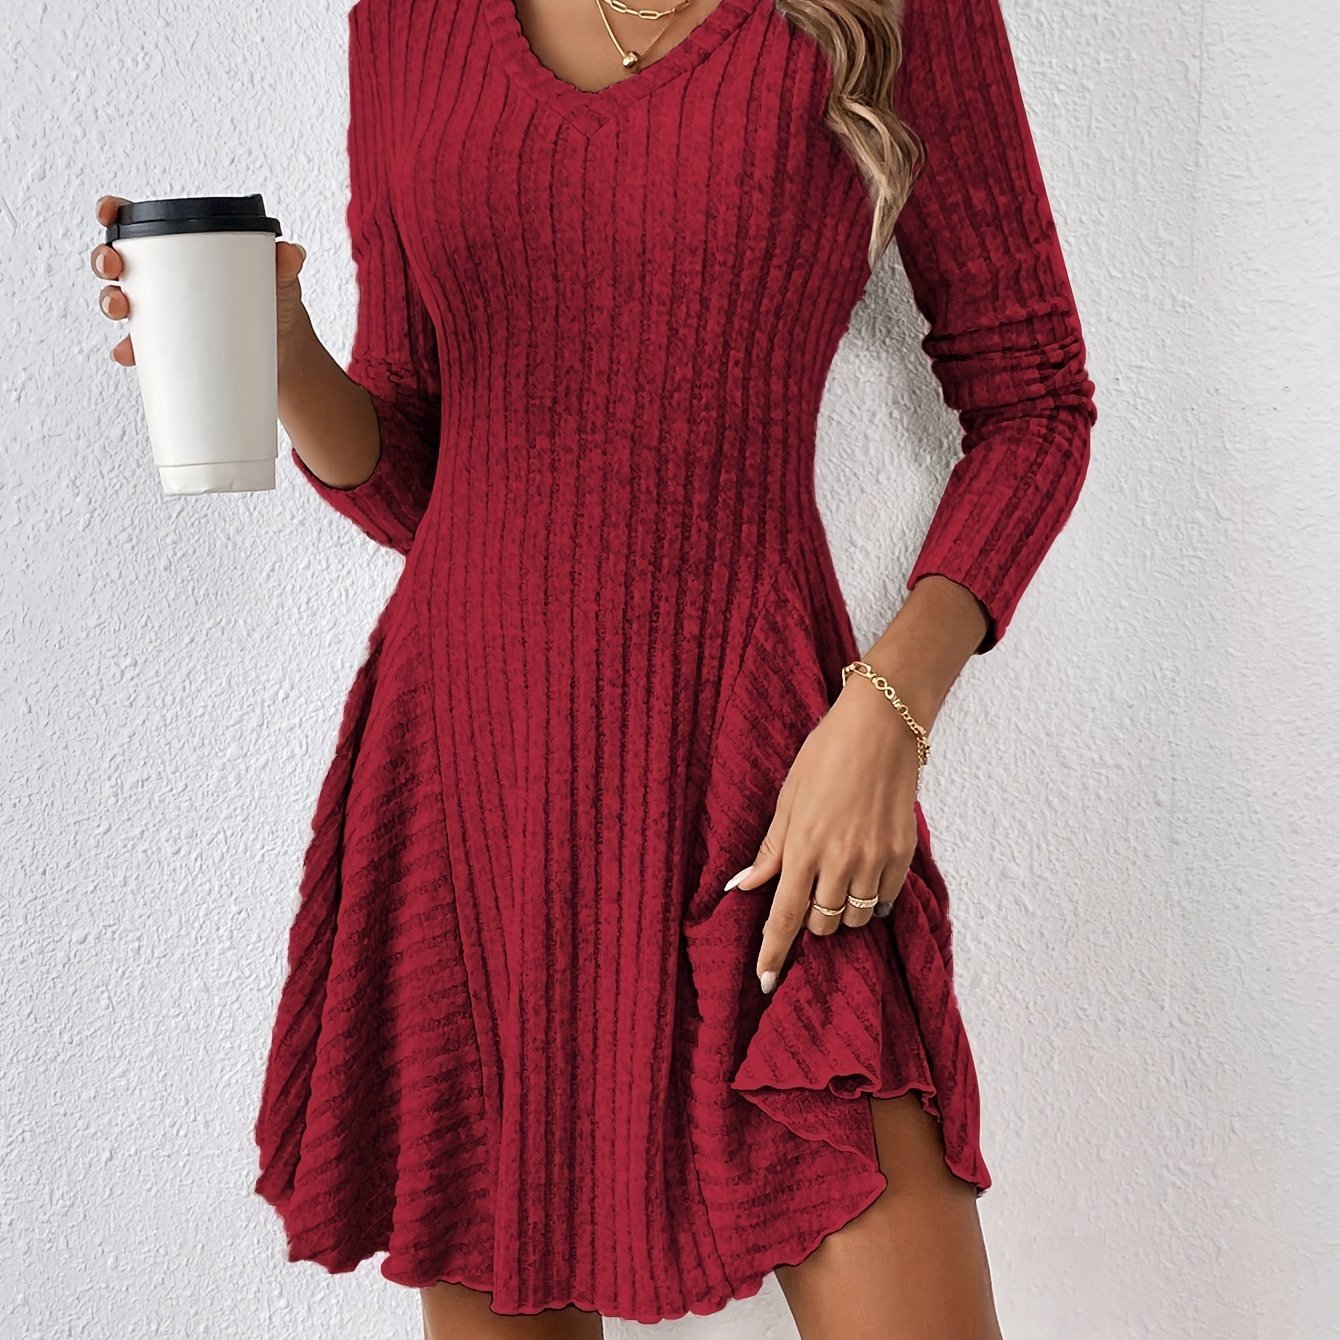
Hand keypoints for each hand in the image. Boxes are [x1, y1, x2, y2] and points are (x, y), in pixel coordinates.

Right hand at [89, 193, 311, 372]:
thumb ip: (285, 263)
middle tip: (115, 268)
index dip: (113, 214)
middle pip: (117, 261)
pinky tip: (127, 354)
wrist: (284, 353)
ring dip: (110, 302)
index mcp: (181, 250)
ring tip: (122, 309)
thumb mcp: (281, 279)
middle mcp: (163, 278)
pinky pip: (139, 347)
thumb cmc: (276, 304)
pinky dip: (129, 350)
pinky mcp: (169, 346)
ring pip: (120, 301)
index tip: (107, 213)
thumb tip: (291, 252)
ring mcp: (162, 312)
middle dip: (105, 261)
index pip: (138, 224)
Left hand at [726, 674, 926, 992]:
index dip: (772, 954)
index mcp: (803, 847)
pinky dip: (873, 898)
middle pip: (822, 924)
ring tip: (837, 883)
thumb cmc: (826, 753)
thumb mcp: (788, 797)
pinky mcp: (902, 853)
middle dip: (810, 921)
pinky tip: (865, 878)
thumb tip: (744, 885)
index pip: (783, 917)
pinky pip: (886, 898)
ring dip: (842, 913)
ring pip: (856, 918)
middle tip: (808, 894)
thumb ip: (771, 848)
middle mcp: (840, 861)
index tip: (764, 982)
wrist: (882, 726)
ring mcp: (875, 859)